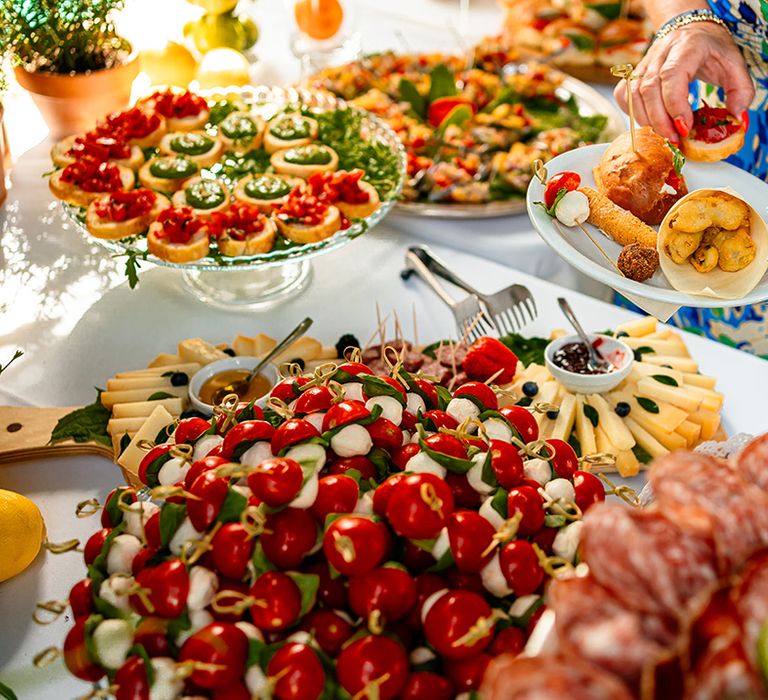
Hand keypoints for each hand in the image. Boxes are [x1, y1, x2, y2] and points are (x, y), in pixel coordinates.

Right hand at [613, 22, 753, 141]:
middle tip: (674, 139)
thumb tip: (737, 115)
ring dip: (646, 120)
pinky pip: (624, 95)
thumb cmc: (711, 48)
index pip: (671, 76)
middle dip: (659, 120)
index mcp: (686, 47)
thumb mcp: (734, 63)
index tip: (684, 127)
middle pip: (648, 89)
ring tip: (663, 134)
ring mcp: (644, 63)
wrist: (690, 29)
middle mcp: (660, 53)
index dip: (674, 105)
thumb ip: (740, 89)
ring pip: (633, 94)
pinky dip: (632, 112)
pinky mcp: (634, 73)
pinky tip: (648, 121)